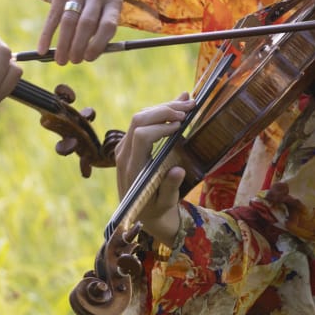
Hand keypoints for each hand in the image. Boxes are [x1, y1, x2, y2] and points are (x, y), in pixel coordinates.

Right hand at [37, 0, 120, 64]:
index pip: (107, 25)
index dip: (98, 45)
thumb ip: (101, 29)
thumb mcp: (108, 6)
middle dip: (78, 46)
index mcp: (113, 0)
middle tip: (73, 61)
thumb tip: (85, 56)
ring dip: (63, 43)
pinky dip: (46, 34)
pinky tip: (42, 48)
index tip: (89, 58)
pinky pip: (53, 15)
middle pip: (86, 24)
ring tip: (60, 60)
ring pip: (69, 20)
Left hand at [115, 94, 193, 247]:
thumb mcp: (166, 203)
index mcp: (132, 168)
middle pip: (139, 120)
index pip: (141, 136)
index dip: (161, 126)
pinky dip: (160, 113)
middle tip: (190, 106)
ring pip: (140, 117)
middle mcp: (124, 154)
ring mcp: (124, 147)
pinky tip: (177, 105)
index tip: (182, 124)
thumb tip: (178, 171)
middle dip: (165, 110)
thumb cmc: (156, 208)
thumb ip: (170, 187)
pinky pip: (142, 122)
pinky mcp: (129, 144)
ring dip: (164, 108)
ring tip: (188, 103)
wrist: (142, 212)